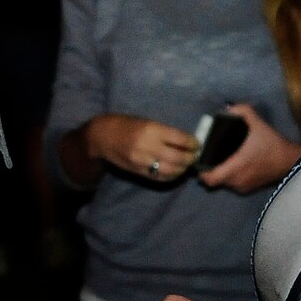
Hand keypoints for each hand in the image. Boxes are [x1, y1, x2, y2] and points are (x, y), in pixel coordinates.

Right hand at [83, 114, 199, 182]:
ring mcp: (143, 162)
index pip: (180, 139)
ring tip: (186, 164)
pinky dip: (171, 176)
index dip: (193, 143)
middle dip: (191, 158)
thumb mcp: (147, 122)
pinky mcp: (139, 172)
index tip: (197, 144)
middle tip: (195, 156)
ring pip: (171, 170)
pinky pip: (160, 178)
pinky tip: (175, 171)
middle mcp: (148, 146)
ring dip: (182, 169)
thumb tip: (185, 142)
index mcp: (152, 130)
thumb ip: (165, 133)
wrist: (104, 137)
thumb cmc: (127, 125)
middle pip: (178, 157)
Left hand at [195, 102, 300, 193]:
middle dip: (210, 170)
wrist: (289, 161)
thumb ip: (243, 111)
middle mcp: (236, 181)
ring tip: (222, 160)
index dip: (202, 173)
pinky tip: (234, 165)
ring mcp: (242, 187)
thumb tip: (228, 108)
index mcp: (235, 167)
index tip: (201, 161)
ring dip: (221, 174)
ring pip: (223, 183)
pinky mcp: (248, 189)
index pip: (210, 179)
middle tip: (210, 156)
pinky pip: (233, 185)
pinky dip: (230, 177)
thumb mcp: (258, 124)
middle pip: (214, 180)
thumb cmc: (272, 144)